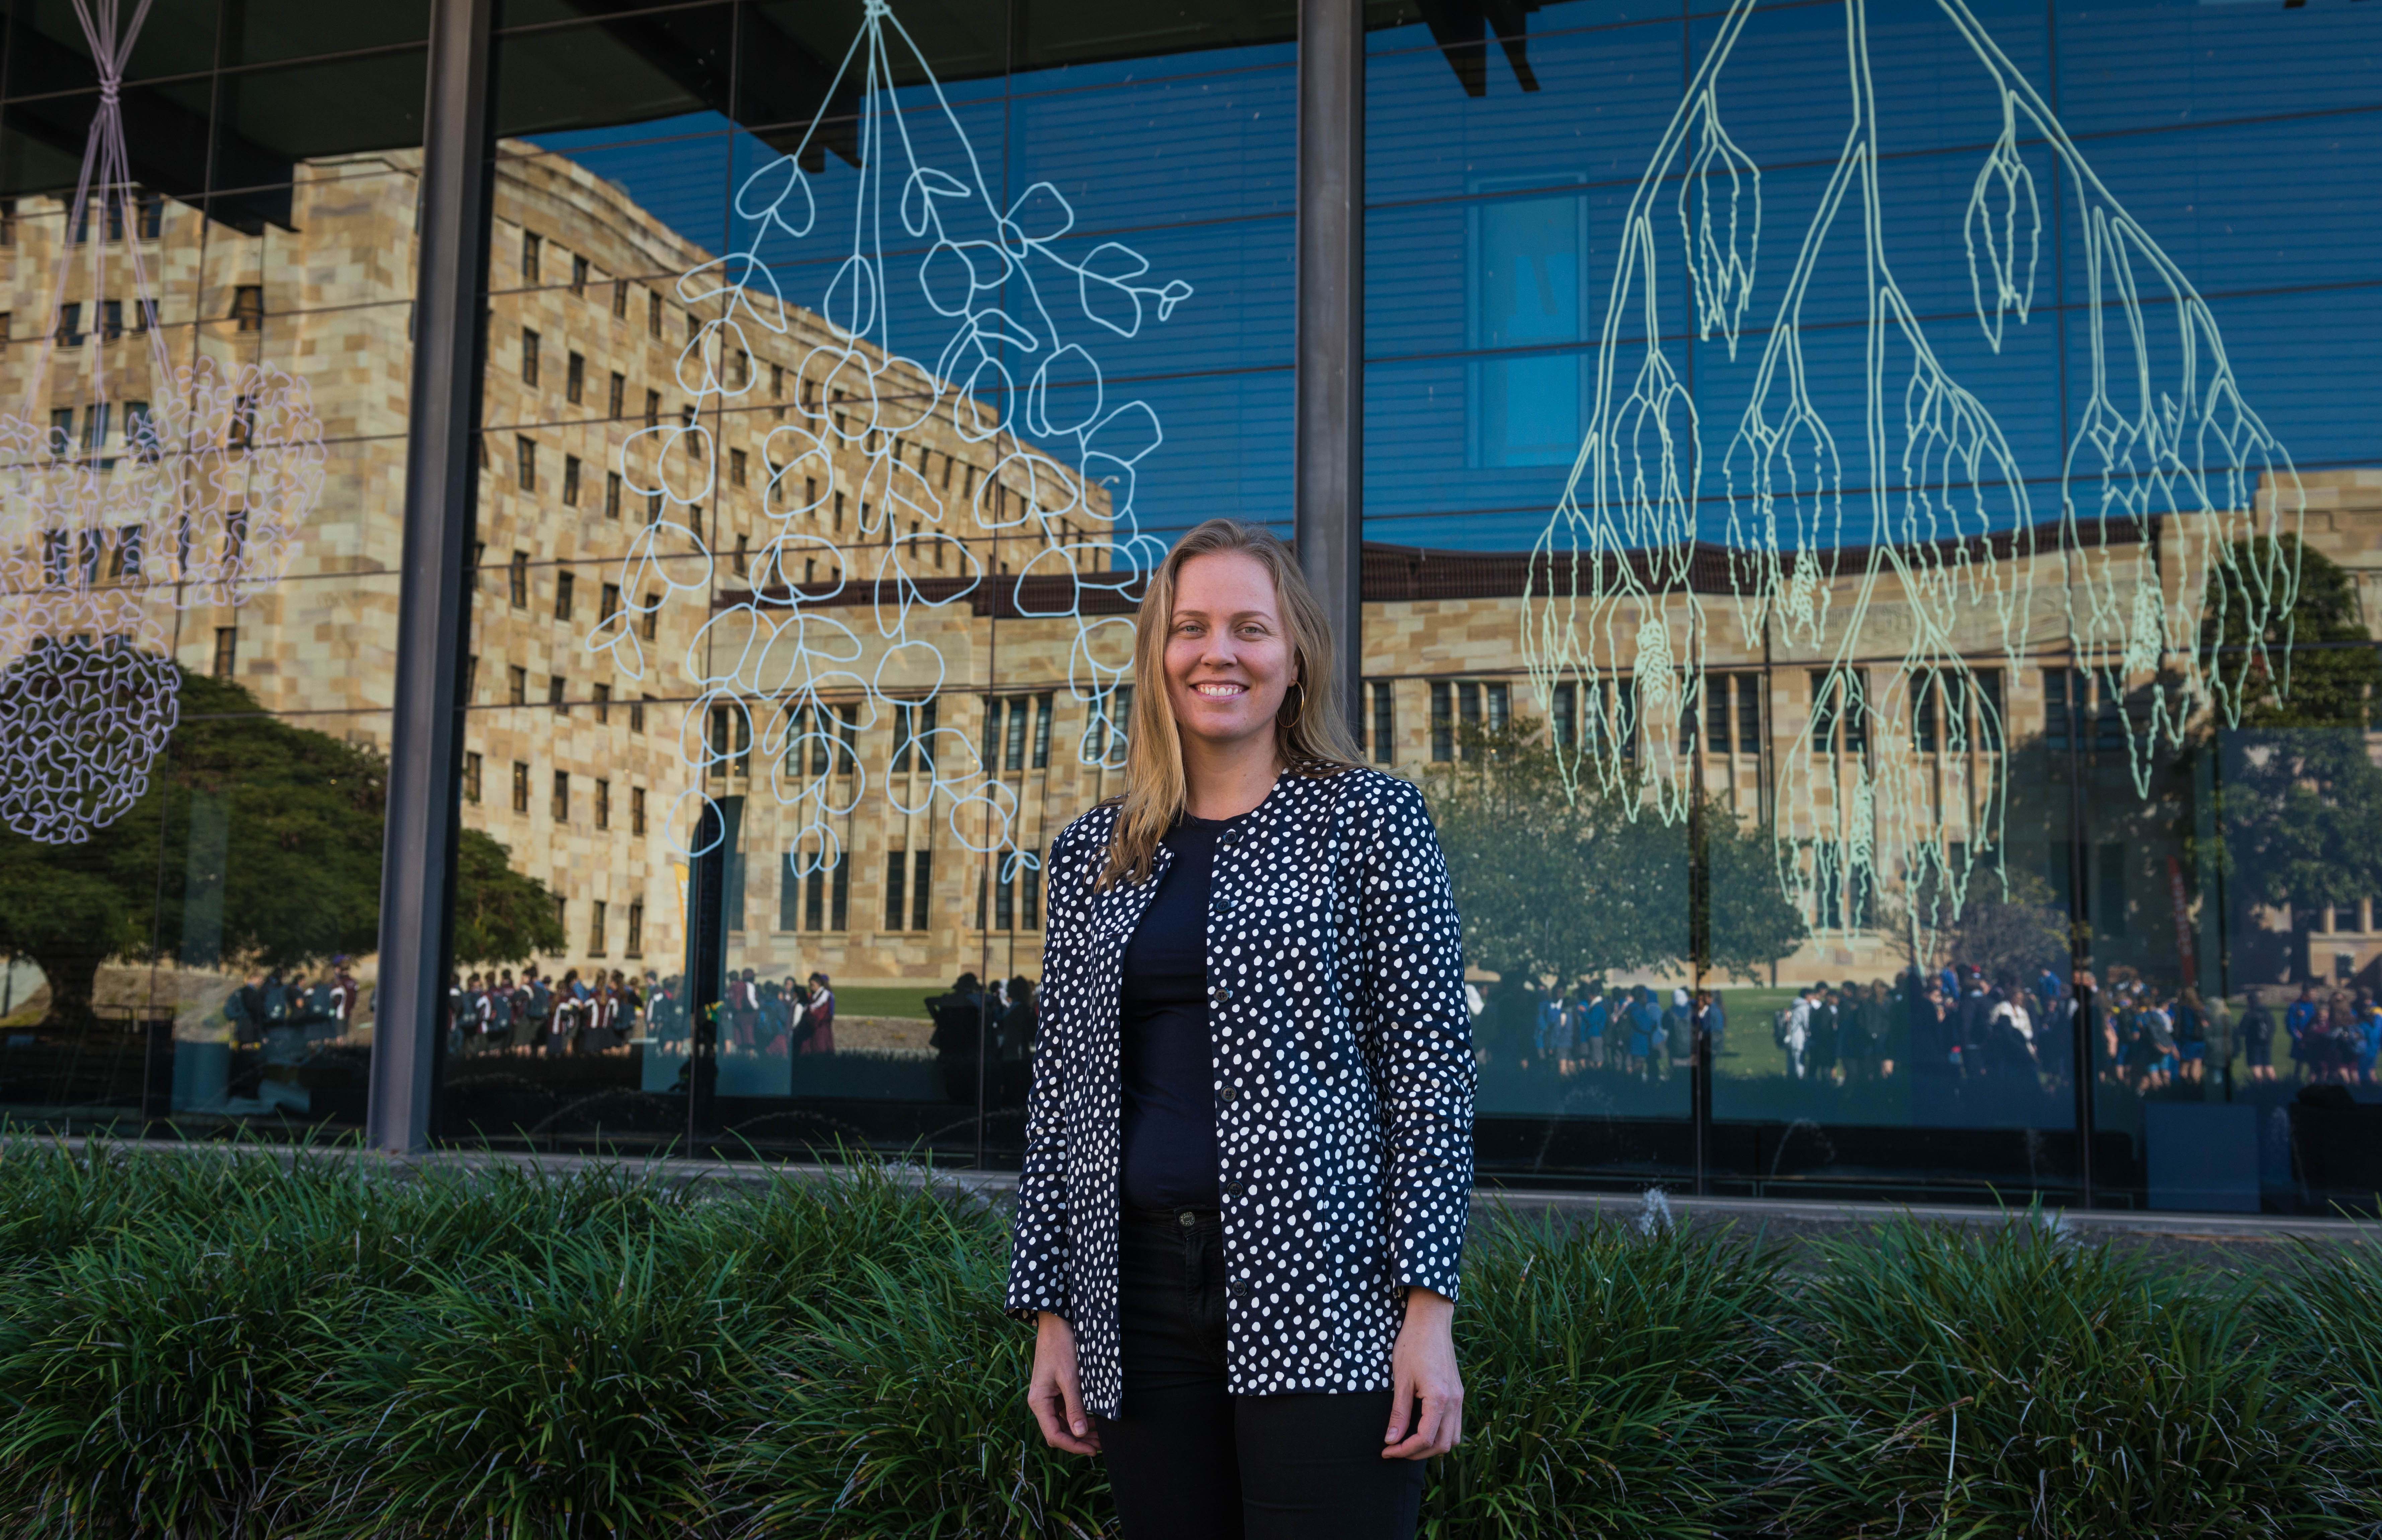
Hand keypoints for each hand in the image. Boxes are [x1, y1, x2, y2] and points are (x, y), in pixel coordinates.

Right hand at [1027, 1311, 1100, 1455]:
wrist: (1056, 1324)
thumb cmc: (1062, 1348)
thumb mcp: (1070, 1378)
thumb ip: (1075, 1406)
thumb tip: (1079, 1434)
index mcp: (1039, 1402)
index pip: (1054, 1435)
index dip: (1073, 1446)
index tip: (1093, 1450)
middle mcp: (1041, 1403)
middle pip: (1058, 1432)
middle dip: (1079, 1440)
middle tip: (1101, 1444)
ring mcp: (1048, 1397)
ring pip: (1063, 1423)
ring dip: (1080, 1430)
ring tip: (1101, 1436)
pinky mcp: (1055, 1391)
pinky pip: (1066, 1411)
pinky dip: (1079, 1417)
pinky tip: (1094, 1420)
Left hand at [1382, 1286, 1462, 1459]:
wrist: (1431, 1321)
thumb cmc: (1412, 1345)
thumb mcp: (1400, 1379)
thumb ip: (1399, 1413)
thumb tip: (1391, 1440)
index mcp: (1439, 1398)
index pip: (1424, 1439)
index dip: (1404, 1450)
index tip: (1386, 1451)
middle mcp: (1454, 1402)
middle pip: (1441, 1445)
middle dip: (1417, 1453)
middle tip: (1395, 1450)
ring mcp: (1459, 1398)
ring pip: (1452, 1438)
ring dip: (1431, 1447)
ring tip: (1408, 1444)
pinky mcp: (1458, 1393)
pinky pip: (1455, 1425)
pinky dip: (1440, 1434)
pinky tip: (1423, 1429)